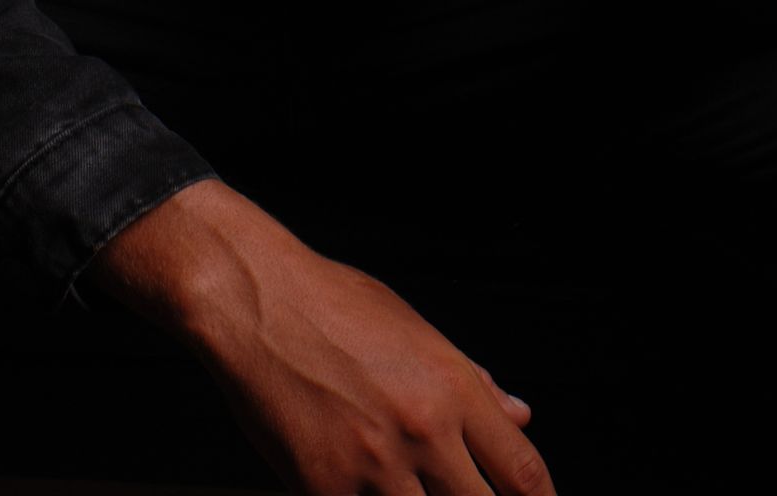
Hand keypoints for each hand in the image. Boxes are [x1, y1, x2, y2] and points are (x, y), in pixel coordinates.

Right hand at [90, 177, 553, 495]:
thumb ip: (470, 379)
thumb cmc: (332, 303)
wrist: (253, 300)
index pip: (523, 473)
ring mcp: (373, 464)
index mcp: (452, 385)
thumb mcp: (413, 327)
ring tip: (409, 489)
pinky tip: (366, 490)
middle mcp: (423, 429)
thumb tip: (519, 415)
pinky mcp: (323, 488)